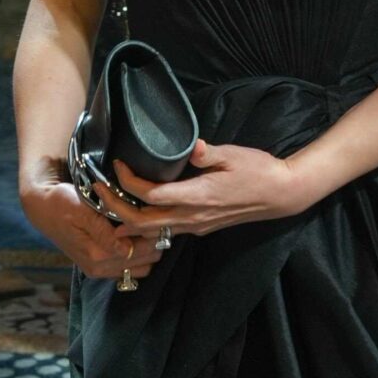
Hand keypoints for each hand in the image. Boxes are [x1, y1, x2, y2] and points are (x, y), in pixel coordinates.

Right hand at [19, 169, 163, 282]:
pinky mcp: (100, 267)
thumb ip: (104, 232)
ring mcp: (100, 270)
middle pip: (145, 261)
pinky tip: (137, 237)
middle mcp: (99, 268)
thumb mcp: (82, 211)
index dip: (154, 234)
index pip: (141, 251)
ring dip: (149, 250)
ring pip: (141, 267)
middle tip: (155, 220)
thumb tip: (126, 249)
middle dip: (154, 242)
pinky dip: (139, 256)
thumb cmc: (62, 203)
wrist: (43, 208)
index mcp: (97, 255)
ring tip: (147, 228)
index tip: (158, 217)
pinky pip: (130, 269)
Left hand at [103, 138, 321, 238]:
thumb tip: (190, 146)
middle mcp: (193, 216)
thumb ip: (208, 152)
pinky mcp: (201, 227)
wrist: (280, 194)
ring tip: (106, 207)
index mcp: (198, 196)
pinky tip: (135, 217)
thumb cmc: (258, 170)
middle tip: (97, 191)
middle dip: (115, 208)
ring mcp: (196, 225)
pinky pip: (165, 231)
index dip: (129, 183)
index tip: (117, 165)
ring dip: (126, 221)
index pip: (151, 195)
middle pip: (143, 221)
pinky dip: (145, 226)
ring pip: (152, 231)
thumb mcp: (233, 155)